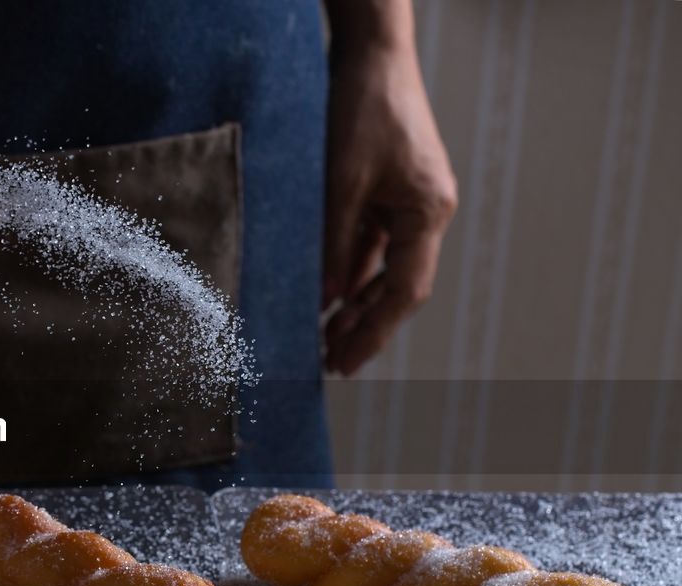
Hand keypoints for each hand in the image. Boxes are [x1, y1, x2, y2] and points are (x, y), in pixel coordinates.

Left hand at [321, 42, 456, 374]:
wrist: (372, 54)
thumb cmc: (363, 109)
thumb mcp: (341, 183)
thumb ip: (336, 244)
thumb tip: (328, 299)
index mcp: (429, 212)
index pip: (405, 290)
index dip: (375, 331)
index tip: (346, 361)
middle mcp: (428, 213)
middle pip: (398, 287)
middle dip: (365, 325)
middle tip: (330, 361)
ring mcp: (410, 204)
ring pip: (384, 269)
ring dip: (356, 303)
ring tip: (326, 338)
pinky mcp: (390, 194)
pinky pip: (372, 245)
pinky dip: (351, 271)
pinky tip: (328, 296)